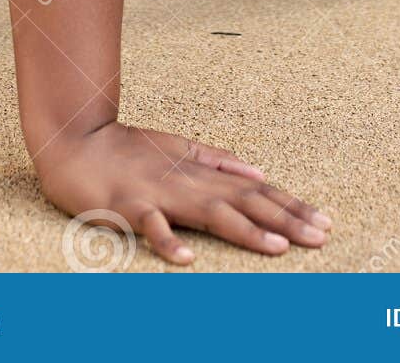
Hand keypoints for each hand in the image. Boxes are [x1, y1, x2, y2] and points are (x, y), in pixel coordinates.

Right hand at [33, 121, 332, 264]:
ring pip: (210, 212)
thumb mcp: (180, 148)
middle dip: (286, 218)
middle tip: (322, 235)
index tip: (324, 220)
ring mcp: (160, 193)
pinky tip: (187, 259)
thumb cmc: (127, 149)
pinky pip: (151, 226)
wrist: (75, 140)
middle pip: (245, 201)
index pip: (256, 188)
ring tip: (277, 246)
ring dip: (245, 230)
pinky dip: (169, 241)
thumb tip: (257, 169)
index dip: (291, 204)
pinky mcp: (128, 205)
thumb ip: (217, 160)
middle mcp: (188, 181)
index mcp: (201, 171)